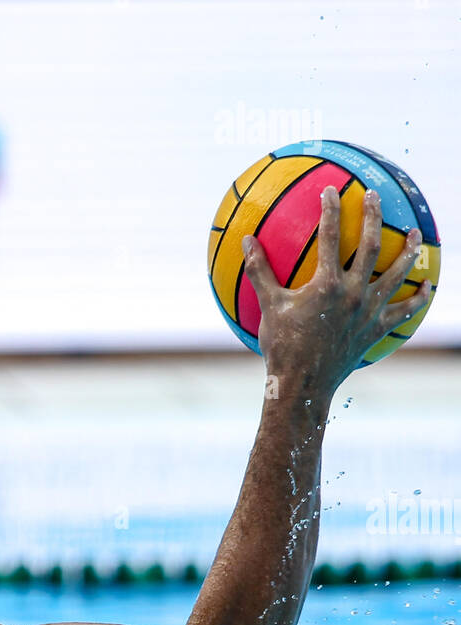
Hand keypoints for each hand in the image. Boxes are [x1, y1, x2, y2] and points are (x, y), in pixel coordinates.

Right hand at [242, 186, 430, 396]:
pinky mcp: (376, 330)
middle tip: (374, 196)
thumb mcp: (268, 307)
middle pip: (370, 246)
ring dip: (408, 253)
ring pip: (396, 275)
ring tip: (416, 235)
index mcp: (326, 284)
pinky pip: (403, 313)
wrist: (303, 385)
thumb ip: (259, 271)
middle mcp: (353, 293)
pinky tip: (427, 288)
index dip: (331, 209)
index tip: (332, 190)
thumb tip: (246, 241)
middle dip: (373, 217)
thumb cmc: (282, 347)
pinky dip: (418, 300)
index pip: (330, 236)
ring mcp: (368, 312)